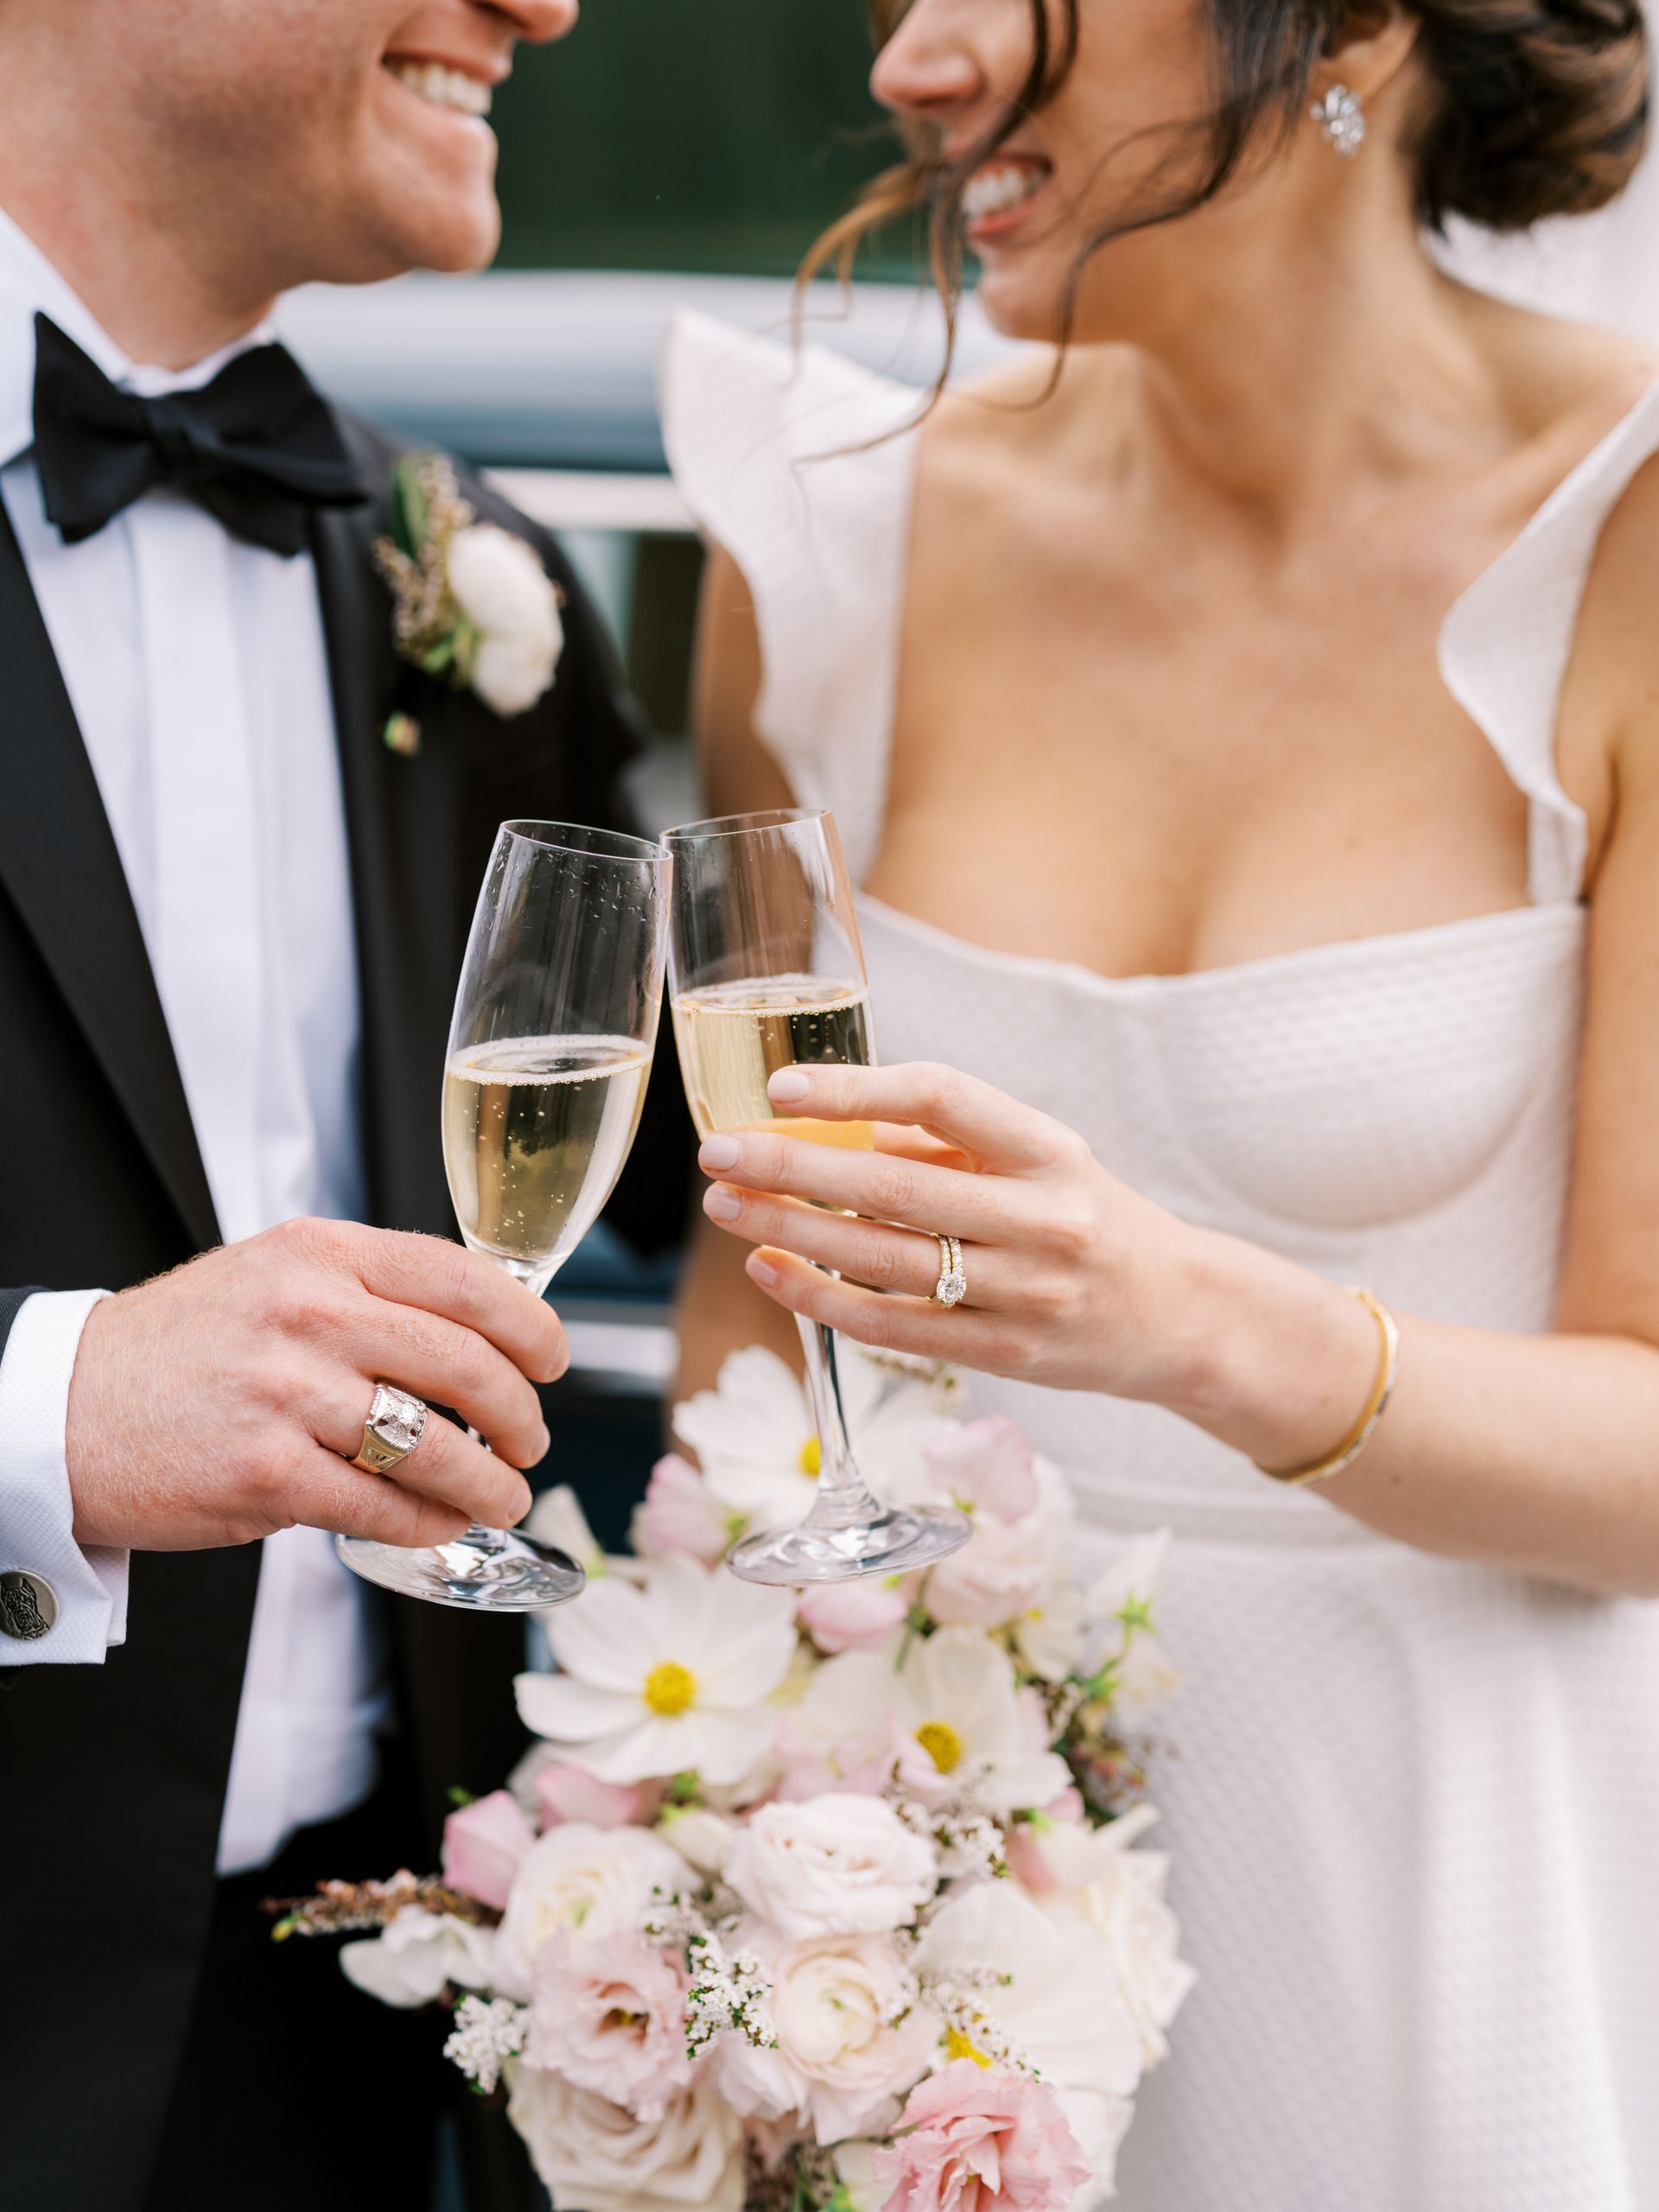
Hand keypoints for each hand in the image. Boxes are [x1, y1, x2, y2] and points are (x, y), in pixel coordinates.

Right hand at [65, 1218, 567, 1551]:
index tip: (553, 1360)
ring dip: (489, 1482)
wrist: (66, 1409)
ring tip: (500, 1494)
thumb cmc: (185, 1348)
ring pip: (439, 1446)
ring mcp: (288, 1396)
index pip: (467, 1279)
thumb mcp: (276, 1278)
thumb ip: (370, 1290)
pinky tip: (441, 1523)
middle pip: (469, 1365)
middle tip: (530, 1439)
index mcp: (323, 1255)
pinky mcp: (266, 1475)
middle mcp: (310, 1314)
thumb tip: (483, 1334)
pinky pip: (385, 1506)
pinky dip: (430, 1522)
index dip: (532, 1326)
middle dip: (522, 1415)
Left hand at [695, 1060, 1209, 1400]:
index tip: (782, 1088)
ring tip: (727, 1209)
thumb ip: (946, 1145)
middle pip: (894, 1189)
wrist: (1181, 1315)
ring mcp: (1025, 1292)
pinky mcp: (1006, 1354)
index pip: (942, 1100)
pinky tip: (770, 1272)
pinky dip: (823, 1300)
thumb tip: (834, 1132)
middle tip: (719, 1154)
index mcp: (1049, 1149)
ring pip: (885, 1263)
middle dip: (793, 1170)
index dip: (857, 1090)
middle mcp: (1042, 1218)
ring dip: (792, 1235)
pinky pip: (896, 1326)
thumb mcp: (1040, 1160)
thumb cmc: (1089, 1219)